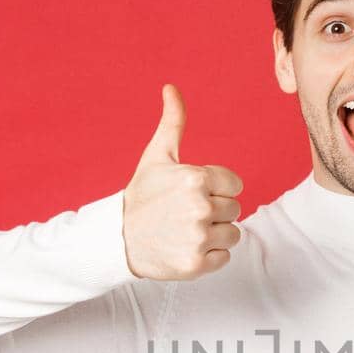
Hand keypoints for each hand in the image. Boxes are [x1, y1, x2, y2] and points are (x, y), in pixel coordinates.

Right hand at [122, 83, 243, 279]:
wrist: (117, 239)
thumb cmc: (142, 195)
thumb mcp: (157, 156)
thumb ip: (173, 123)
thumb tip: (171, 88)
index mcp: (195, 178)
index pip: (235, 184)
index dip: (217, 189)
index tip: (194, 193)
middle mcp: (199, 207)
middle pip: (235, 209)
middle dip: (215, 211)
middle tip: (187, 214)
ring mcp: (198, 237)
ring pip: (233, 234)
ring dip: (214, 234)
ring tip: (187, 231)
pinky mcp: (196, 264)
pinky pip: (224, 257)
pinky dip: (209, 256)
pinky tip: (186, 247)